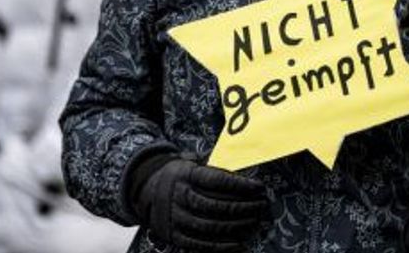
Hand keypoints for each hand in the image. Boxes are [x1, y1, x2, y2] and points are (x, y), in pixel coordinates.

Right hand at [132, 157, 269, 251]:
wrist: (146, 189)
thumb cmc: (180, 175)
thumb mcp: (191, 163)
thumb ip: (213, 167)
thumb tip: (243, 166)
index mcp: (186, 175)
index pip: (218, 181)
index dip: (241, 185)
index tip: (259, 187)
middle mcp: (180, 196)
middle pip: (216, 205)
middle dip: (243, 207)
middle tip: (262, 205)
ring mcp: (176, 217)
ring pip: (210, 226)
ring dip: (236, 226)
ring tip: (254, 222)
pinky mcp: (173, 235)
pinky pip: (200, 244)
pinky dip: (221, 246)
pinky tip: (239, 243)